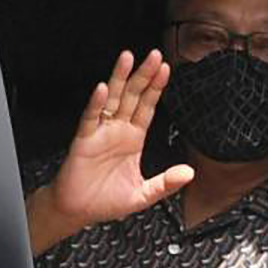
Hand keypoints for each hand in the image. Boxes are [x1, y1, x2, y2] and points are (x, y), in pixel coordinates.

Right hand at [27, 49, 193, 253]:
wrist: (78, 211)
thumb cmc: (106, 201)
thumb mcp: (143, 194)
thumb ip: (166, 183)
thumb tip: (189, 173)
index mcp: (133, 139)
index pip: (147, 107)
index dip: (156, 88)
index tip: (165, 69)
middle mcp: (117, 131)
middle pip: (133, 96)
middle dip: (143, 75)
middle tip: (154, 55)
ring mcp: (100, 133)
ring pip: (112, 100)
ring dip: (119, 79)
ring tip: (127, 59)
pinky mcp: (84, 141)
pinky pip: (90, 119)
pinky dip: (96, 104)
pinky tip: (102, 90)